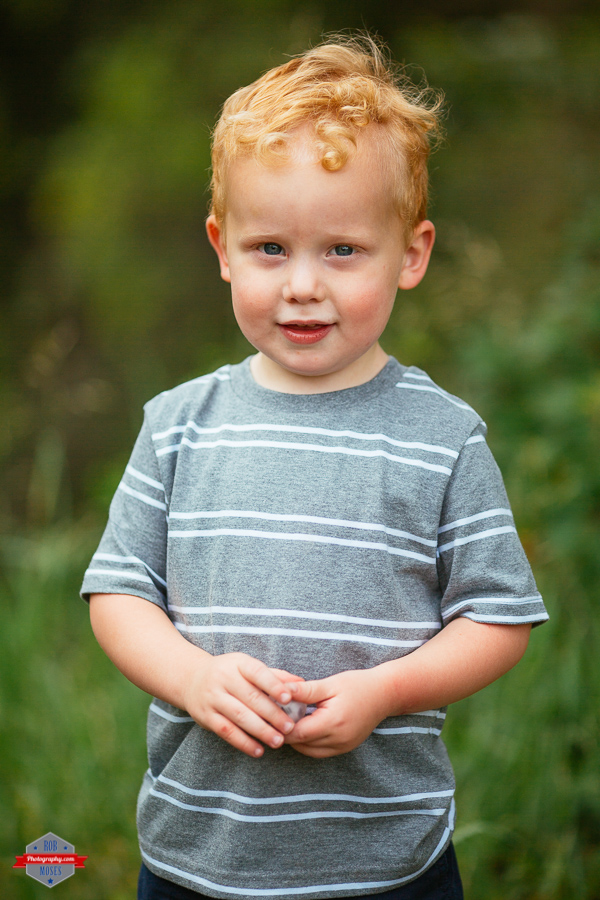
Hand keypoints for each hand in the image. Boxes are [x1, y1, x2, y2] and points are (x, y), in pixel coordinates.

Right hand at [182, 652, 302, 758]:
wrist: (191, 679)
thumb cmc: (230, 673)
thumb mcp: (248, 667)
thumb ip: (275, 675)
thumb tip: (301, 683)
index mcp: (238, 663)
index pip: (258, 673)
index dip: (274, 685)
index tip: (289, 698)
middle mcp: (223, 678)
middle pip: (251, 698)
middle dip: (272, 714)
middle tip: (290, 727)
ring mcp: (213, 698)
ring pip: (239, 716)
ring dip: (260, 731)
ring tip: (278, 741)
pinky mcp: (206, 716)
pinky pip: (226, 731)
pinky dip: (243, 742)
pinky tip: (258, 750)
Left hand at [282, 668, 388, 757]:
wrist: (384, 695)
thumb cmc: (357, 685)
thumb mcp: (330, 684)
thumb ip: (305, 690)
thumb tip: (280, 690)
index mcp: (333, 722)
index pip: (298, 733)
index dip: (280, 726)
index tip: (268, 715)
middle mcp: (338, 740)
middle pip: (301, 744)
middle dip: (285, 733)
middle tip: (272, 718)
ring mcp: (342, 747)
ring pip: (308, 751)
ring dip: (295, 739)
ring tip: (285, 722)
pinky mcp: (344, 749)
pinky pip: (318, 752)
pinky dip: (307, 742)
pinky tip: (302, 727)